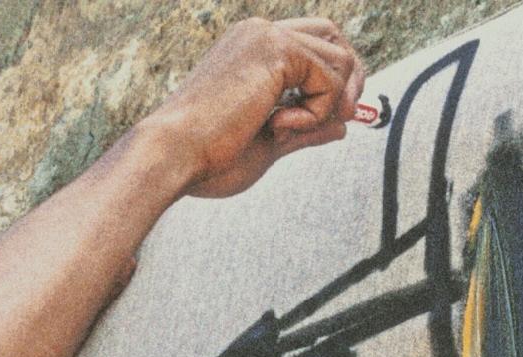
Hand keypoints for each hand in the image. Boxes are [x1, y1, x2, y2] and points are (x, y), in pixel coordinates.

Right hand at [145, 17, 366, 199]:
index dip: (333, 77)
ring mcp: (267, 36)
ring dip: (328, 103)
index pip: (312, 43)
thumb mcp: (267, 144)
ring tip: (286, 129)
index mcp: (249, 49)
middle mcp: (259, 33)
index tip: (335, 115)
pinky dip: (317, 110)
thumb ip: (305, 130)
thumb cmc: (206, 157)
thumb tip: (342, 127)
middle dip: (350, 79)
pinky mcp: (276, 49)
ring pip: (339, 57)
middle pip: (333, 37)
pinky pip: (330, 77)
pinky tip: (278, 125)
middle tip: (343, 117)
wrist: (172, 155)